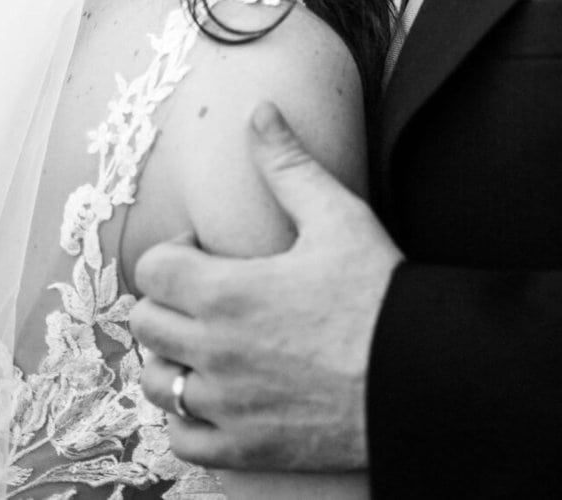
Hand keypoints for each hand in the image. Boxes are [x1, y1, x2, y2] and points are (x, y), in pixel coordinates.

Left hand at [130, 100, 403, 471]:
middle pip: (146, 324)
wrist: (416, 375)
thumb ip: (287, 163)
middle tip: (209, 294)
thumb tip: (260, 113)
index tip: (207, 252)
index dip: (176, 253)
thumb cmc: (377, 293)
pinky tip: (217, 395)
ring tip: (210, 343)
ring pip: (157, 382)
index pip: (152, 270)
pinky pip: (183, 439)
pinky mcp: (245, 447)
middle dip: (169, 301)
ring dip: (173, 359)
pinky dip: (188, 419)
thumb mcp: (335, 215)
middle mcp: (214, 353)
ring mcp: (226, 406)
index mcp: (226, 293)